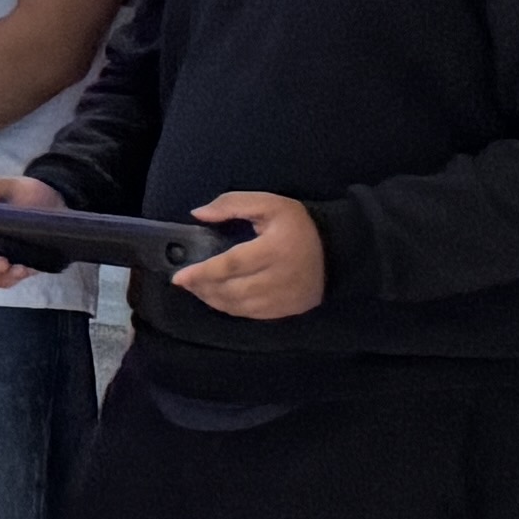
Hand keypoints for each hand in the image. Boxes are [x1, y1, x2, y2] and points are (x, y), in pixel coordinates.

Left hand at [174, 189, 324, 321]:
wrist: (338, 249)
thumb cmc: (298, 225)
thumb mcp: (269, 204)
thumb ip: (232, 204)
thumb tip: (198, 214)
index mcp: (275, 250)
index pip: (232, 265)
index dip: (203, 273)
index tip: (179, 277)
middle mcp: (281, 278)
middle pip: (232, 290)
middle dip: (203, 288)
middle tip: (186, 282)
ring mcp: (286, 298)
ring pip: (240, 307)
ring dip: (213, 300)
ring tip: (198, 289)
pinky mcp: (290, 310)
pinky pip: (252, 315)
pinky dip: (231, 308)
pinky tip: (219, 298)